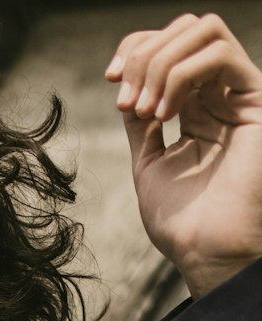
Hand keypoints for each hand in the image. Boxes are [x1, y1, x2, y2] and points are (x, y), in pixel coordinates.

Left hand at [105, 14, 261, 295]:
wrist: (206, 252)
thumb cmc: (181, 222)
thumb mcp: (148, 161)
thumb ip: (140, 120)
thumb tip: (126, 80)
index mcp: (195, 106)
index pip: (167, 46)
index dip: (135, 48)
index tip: (110, 80)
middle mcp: (219, 94)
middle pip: (183, 30)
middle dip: (143, 54)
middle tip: (126, 101)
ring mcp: (239, 94)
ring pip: (202, 31)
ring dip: (160, 63)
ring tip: (145, 111)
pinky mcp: (256, 100)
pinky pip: (219, 53)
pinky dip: (181, 74)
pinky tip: (165, 113)